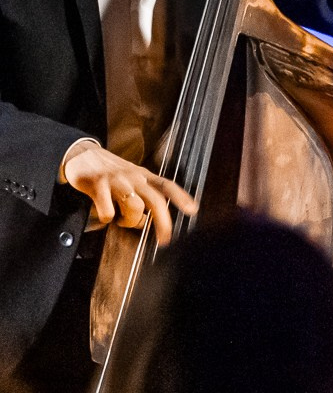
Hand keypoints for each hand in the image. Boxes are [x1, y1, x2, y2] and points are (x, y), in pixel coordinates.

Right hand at [60, 140, 195, 243]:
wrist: (80, 154)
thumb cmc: (109, 172)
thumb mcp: (131, 178)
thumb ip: (141, 198)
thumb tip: (147, 222)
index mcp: (143, 175)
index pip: (167, 185)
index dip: (181, 197)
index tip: (192, 210)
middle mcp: (133, 176)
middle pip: (155, 200)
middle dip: (163, 222)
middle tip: (164, 239)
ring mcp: (116, 179)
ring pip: (134, 205)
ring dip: (130, 220)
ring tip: (121, 220)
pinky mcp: (97, 183)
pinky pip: (107, 209)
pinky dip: (107, 218)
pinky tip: (104, 215)